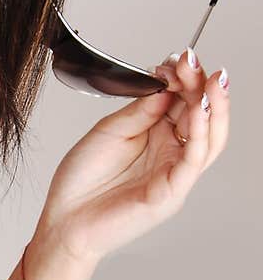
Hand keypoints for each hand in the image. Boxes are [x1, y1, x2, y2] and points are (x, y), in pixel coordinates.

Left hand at [37, 48, 230, 267]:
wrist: (64, 221)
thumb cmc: (81, 182)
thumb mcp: (109, 131)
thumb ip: (140, 110)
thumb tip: (167, 87)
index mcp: (156, 136)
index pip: (184, 101)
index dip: (185, 78)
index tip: (177, 58)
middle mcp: (170, 154)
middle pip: (203, 115)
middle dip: (202, 85)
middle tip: (193, 62)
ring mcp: (173, 173)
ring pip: (210, 137)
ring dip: (215, 106)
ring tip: (211, 81)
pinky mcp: (170, 192)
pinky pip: (194, 160)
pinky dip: (201, 133)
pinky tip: (199, 110)